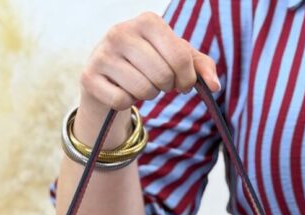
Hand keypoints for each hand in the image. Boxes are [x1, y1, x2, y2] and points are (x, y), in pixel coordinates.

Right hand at [79, 10, 220, 114]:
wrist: (106, 73)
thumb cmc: (148, 63)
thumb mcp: (176, 59)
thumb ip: (200, 67)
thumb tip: (215, 86)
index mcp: (148, 21)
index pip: (180, 57)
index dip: (187, 79)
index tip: (182, 84)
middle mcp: (122, 31)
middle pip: (162, 75)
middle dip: (166, 88)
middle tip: (159, 84)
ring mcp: (103, 53)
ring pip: (142, 90)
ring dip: (147, 95)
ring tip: (140, 85)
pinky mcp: (89, 76)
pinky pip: (122, 101)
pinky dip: (127, 103)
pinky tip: (122, 91)